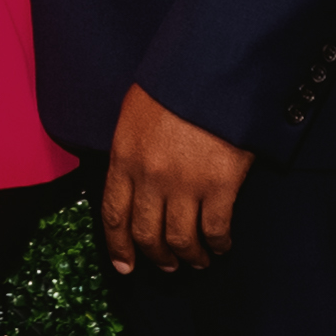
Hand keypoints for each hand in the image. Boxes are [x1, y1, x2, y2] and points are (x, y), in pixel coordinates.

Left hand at [99, 84, 251, 273]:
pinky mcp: (220, 184)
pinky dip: (217, 244)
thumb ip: (129, 149)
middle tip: (168, 266)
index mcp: (124, 157)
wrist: (213, 68)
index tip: (125, 267)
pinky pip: (215, 229)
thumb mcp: (135, 113)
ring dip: (189, 256)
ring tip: (197, 260)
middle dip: (157, 256)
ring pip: (180, 239)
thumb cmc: (175, 83)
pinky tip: (221, 245)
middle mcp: (150, 177)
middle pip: (146, 233)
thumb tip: (131, 178)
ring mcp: (185, 183)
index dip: (119, 246)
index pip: (114, 214)